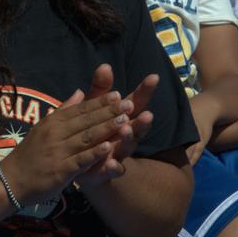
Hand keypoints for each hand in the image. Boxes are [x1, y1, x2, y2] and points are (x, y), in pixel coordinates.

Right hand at [1, 84, 131, 204]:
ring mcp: (58, 152)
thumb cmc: (30, 154)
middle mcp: (55, 134)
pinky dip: (95, 153)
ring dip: (106, 128)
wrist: (11, 180)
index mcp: (53, 122)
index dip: (100, 102)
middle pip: (86, 121)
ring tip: (125, 121)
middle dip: (109, 112)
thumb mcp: (43, 127)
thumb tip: (80, 92)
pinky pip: (80, 160)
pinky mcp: (60, 170)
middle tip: (129, 104)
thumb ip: (63, 110)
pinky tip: (109, 147)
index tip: (118, 95)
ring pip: (86, 138)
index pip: (80, 109)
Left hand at [63, 65, 158, 190]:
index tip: (153, 77)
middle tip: (148, 114)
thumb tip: (104, 66)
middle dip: (142, 121)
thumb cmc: (91, 130)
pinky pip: (112, 170)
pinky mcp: (105, 171)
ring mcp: (117, 154)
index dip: (144, 91)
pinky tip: (113, 164)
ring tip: (127, 131)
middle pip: (137, 127)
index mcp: (122, 118)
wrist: (83, 165)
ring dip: (129, 140)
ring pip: (127, 147)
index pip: (135, 103)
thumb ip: (100, 89)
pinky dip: (113, 168)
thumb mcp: (94, 107)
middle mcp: (124, 136)